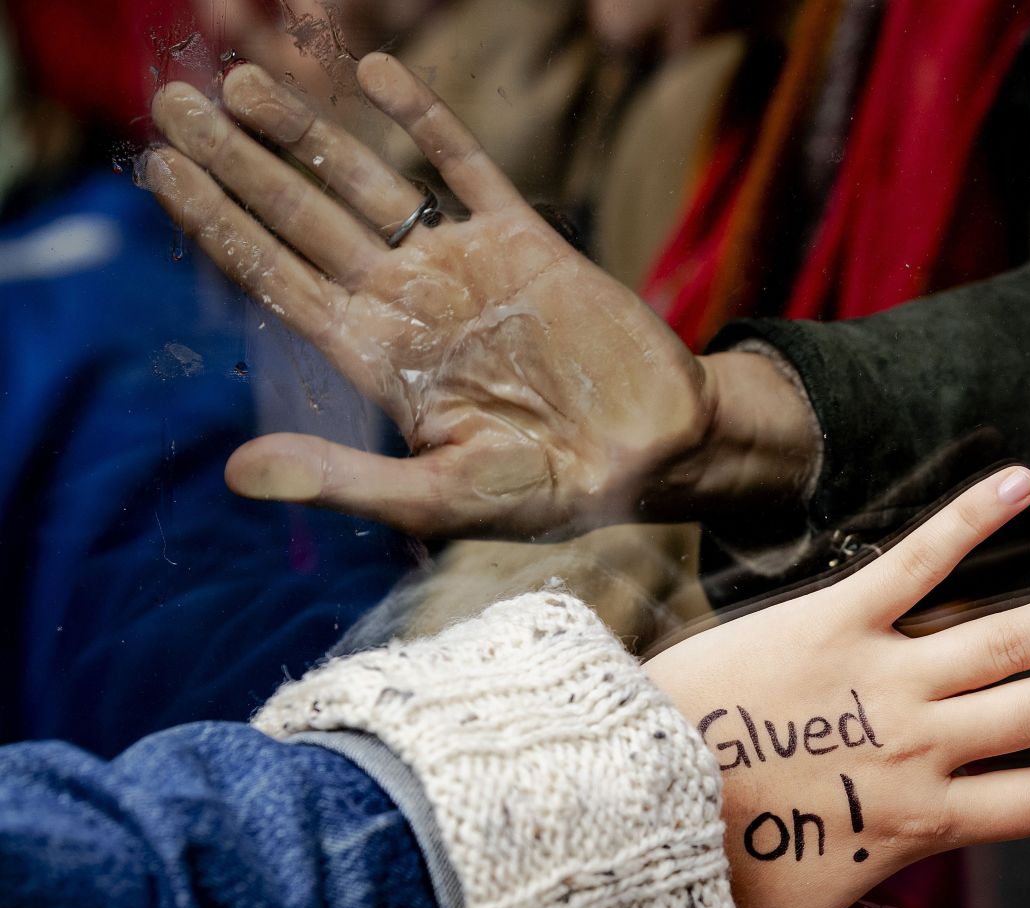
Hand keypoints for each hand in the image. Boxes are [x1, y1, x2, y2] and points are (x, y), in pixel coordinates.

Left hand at [145, 54, 813, 538]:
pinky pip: (466, 165)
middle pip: (301, 218)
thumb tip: (237, 474)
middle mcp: (407, 302)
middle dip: (236, 162)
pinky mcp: (527, 241)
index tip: (160, 172)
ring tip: (240, 79)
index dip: (217, 224)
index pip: (276, 278)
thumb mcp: (442, 499)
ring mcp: (464, 265)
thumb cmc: (551, 493)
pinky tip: (373, 73)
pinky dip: (423, 118)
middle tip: (172, 105)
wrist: (655, 453)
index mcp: (378, 359)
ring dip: (305, 131)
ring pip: (367, 181)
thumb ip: (345, 480)